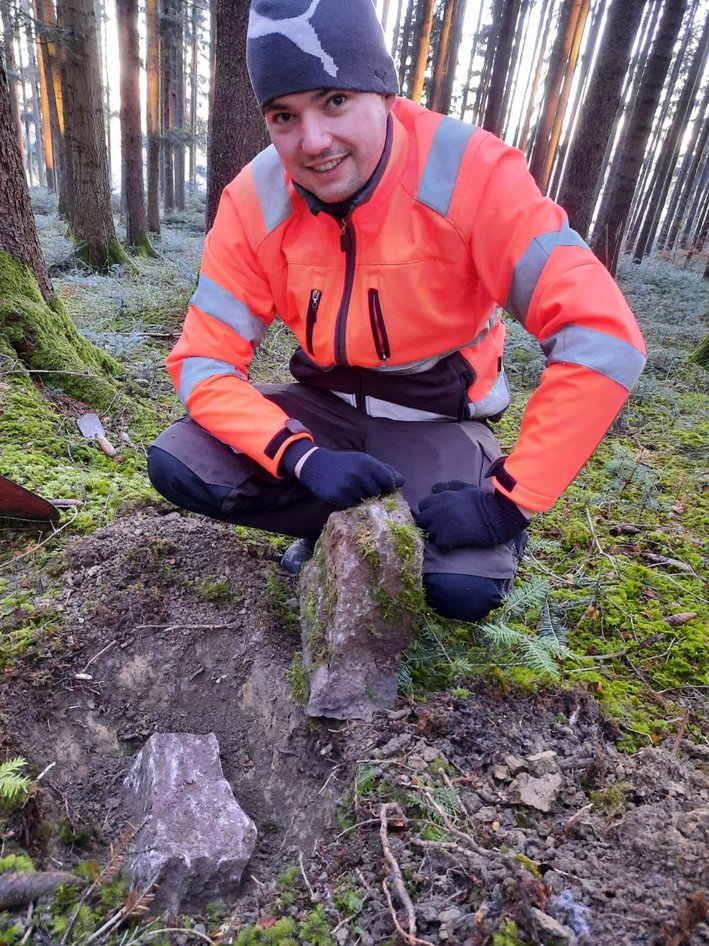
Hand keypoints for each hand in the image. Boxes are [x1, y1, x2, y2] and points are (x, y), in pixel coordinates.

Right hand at [289, 446, 403, 506]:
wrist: (316, 465)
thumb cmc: (344, 463)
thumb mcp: (363, 460)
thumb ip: (383, 469)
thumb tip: (401, 482)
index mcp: (369, 463)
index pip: (388, 481)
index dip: (388, 487)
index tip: (382, 489)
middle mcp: (360, 474)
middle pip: (379, 493)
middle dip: (374, 493)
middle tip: (365, 490)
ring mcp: (350, 486)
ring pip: (367, 500)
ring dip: (363, 498)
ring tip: (354, 491)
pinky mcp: (340, 496)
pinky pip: (353, 505)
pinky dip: (351, 502)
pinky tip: (345, 495)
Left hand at [416, 480, 529, 548]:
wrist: (497, 514)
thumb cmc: (484, 500)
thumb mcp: (466, 488)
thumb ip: (449, 486)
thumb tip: (433, 487)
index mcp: (441, 498)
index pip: (422, 506)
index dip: (429, 512)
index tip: (438, 516)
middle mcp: (438, 510)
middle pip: (421, 521)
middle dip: (429, 524)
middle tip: (441, 528)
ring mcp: (441, 525)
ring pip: (429, 533)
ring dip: (437, 536)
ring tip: (449, 536)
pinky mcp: (448, 538)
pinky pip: (439, 544)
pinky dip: (445, 545)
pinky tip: (454, 543)